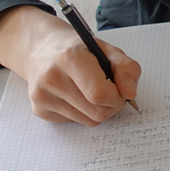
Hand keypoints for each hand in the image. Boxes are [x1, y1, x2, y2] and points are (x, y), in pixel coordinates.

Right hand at [0, 5, 140, 125]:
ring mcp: (42, 97)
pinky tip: (76, 95)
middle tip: (111, 91)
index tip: (120, 89)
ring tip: (93, 91)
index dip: (117, 96)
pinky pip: (75, 122)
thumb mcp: (107, 49)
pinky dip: (83, 112)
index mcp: (69, 58)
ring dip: (99, 110)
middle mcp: (51, 78)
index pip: (99, 93)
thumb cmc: (78, 48)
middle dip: (112, 105)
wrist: (40, 48)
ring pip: (88, 121)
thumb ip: (126, 68)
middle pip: (97, 112)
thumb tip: (130, 93)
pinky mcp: (39, 110)